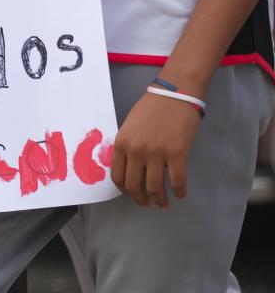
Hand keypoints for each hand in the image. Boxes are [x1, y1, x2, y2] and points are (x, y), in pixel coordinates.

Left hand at [111, 90, 201, 207]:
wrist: (174, 94)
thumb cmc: (152, 108)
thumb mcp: (130, 126)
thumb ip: (127, 146)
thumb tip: (129, 168)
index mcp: (122, 143)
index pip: (118, 176)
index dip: (124, 190)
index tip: (131, 194)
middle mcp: (136, 150)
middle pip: (134, 186)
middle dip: (140, 200)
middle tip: (147, 204)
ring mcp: (156, 153)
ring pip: (154, 188)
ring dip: (159, 201)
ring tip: (163, 204)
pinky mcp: (177, 153)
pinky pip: (177, 181)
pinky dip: (179, 192)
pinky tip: (180, 195)